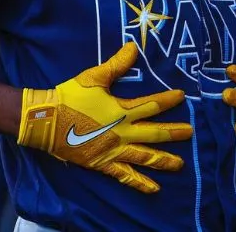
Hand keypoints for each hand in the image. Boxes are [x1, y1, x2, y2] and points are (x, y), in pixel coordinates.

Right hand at [17, 42, 191, 193]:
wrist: (44, 120)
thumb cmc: (69, 97)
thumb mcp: (94, 77)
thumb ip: (116, 64)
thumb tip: (133, 47)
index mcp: (121, 111)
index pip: (151, 105)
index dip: (168, 100)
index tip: (182, 96)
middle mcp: (122, 133)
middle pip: (154, 134)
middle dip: (174, 133)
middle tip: (191, 133)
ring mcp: (113, 150)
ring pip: (144, 157)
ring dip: (164, 161)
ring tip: (180, 165)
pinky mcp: (102, 163)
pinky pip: (124, 175)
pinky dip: (139, 182)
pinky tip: (154, 188)